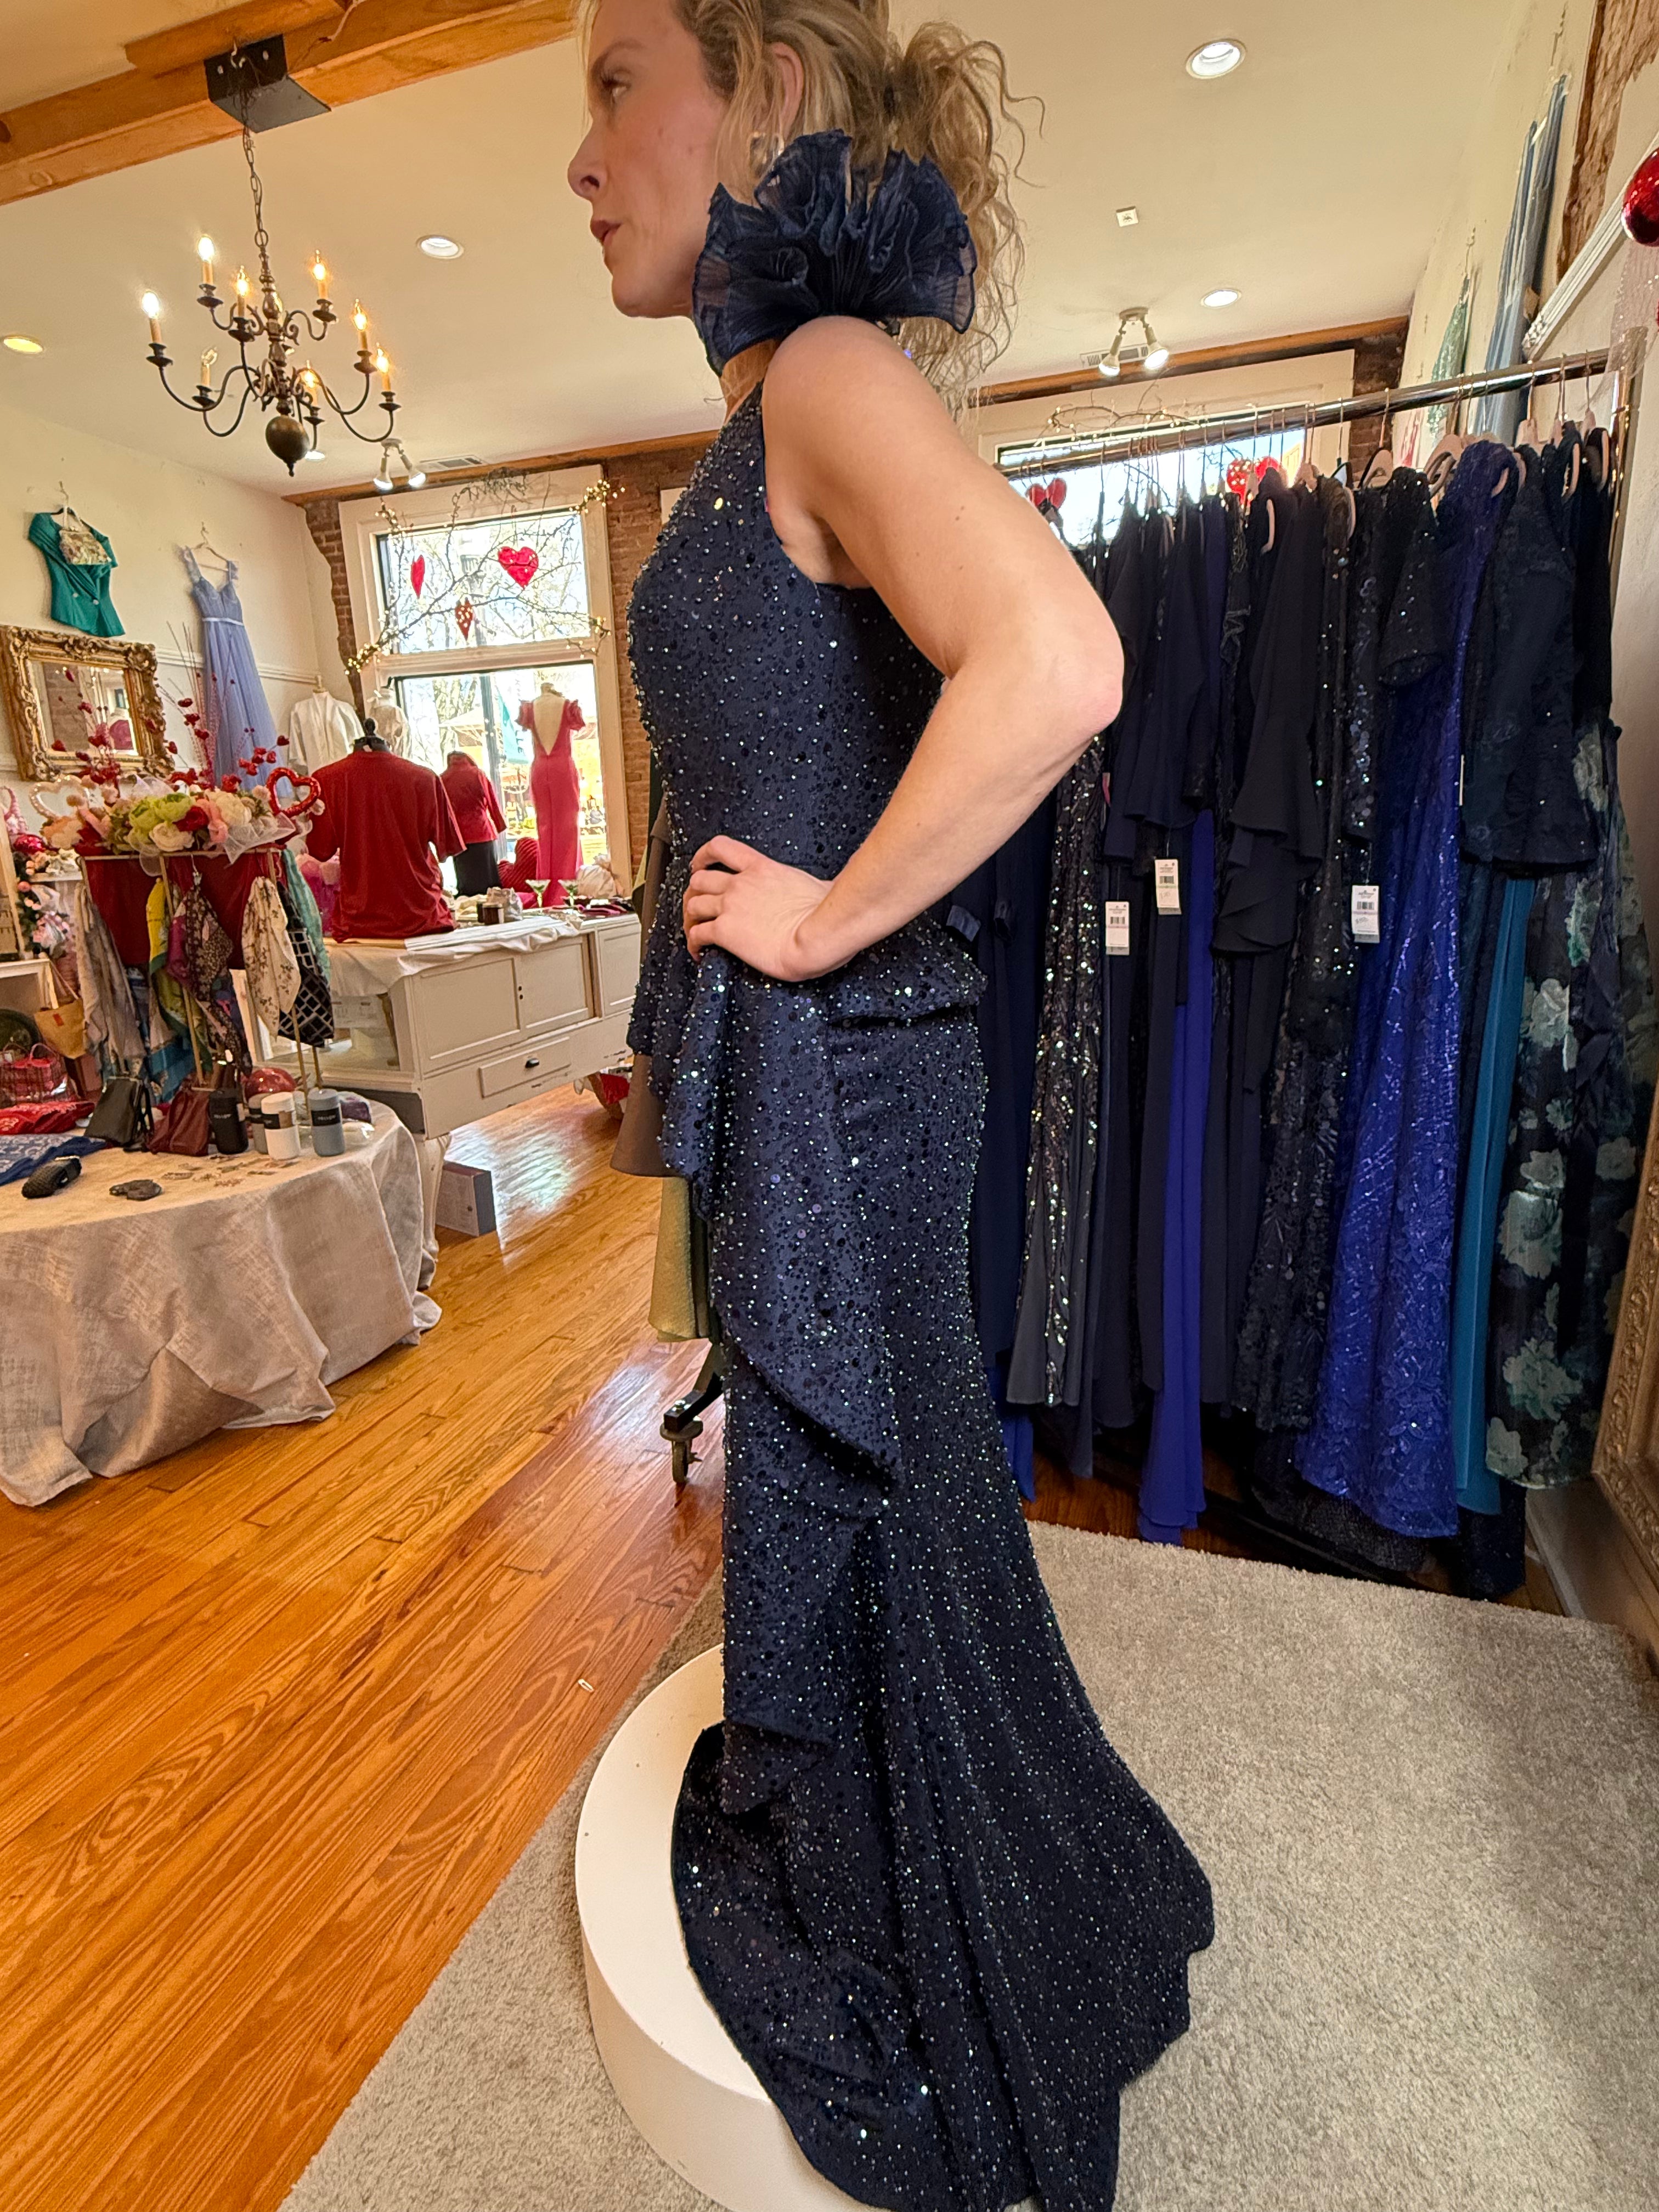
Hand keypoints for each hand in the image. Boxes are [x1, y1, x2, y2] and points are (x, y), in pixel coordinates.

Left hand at [683, 836, 833, 980]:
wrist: (817, 935)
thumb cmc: (824, 912)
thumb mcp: (815, 884)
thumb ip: (807, 885)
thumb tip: (824, 889)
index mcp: (761, 868)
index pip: (721, 848)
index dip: (703, 856)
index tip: (699, 866)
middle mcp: (740, 884)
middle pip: (699, 880)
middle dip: (694, 893)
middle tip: (697, 907)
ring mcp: (730, 906)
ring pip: (693, 905)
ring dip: (690, 919)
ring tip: (695, 932)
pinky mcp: (725, 932)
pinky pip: (697, 935)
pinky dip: (693, 944)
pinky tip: (699, 953)